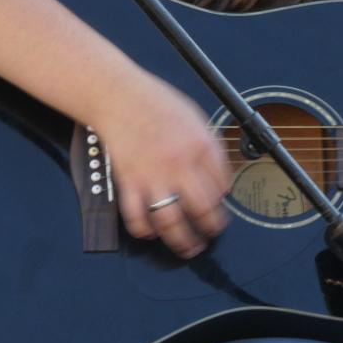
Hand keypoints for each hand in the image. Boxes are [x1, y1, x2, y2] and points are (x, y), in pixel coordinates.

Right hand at [95, 74, 232, 257]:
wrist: (118, 96)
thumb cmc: (155, 102)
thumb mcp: (195, 118)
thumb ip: (209, 148)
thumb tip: (219, 176)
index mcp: (201, 146)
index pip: (222, 185)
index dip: (224, 201)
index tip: (221, 206)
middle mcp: (180, 164)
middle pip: (203, 209)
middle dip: (211, 228)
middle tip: (211, 234)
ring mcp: (153, 175)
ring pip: (172, 221)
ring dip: (182, 241)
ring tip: (188, 247)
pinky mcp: (129, 182)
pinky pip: (137, 217)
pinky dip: (144, 230)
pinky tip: (151, 232)